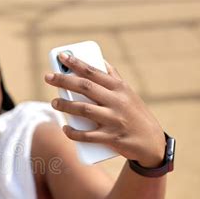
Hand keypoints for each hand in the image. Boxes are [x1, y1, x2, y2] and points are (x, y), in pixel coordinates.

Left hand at [45, 53, 165, 167]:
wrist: (152, 142)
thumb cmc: (135, 114)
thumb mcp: (128, 93)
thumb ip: (113, 78)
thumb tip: (100, 60)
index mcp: (119, 88)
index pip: (94, 72)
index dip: (76, 63)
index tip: (61, 56)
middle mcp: (117, 101)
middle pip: (85, 87)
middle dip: (63, 81)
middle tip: (47, 77)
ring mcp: (114, 119)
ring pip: (84, 109)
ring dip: (65, 105)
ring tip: (54, 103)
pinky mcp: (111, 138)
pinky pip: (87, 135)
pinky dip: (73, 132)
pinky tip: (65, 128)